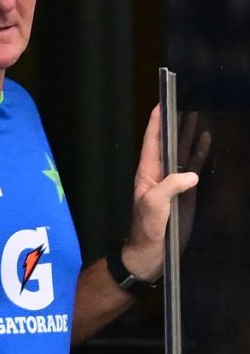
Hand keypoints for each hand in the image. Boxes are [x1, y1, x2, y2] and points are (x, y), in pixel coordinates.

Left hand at [123, 105, 210, 278]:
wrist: (151, 252)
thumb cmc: (146, 228)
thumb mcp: (154, 205)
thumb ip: (170, 187)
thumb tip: (191, 174)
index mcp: (148, 173)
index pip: (152, 141)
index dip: (156, 122)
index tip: (162, 103)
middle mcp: (160, 174)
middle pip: (168, 142)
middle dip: (175, 123)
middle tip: (184, 102)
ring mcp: (173, 182)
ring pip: (181, 152)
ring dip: (188, 134)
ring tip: (196, 114)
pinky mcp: (185, 192)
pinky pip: (192, 167)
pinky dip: (199, 153)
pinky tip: (206, 140)